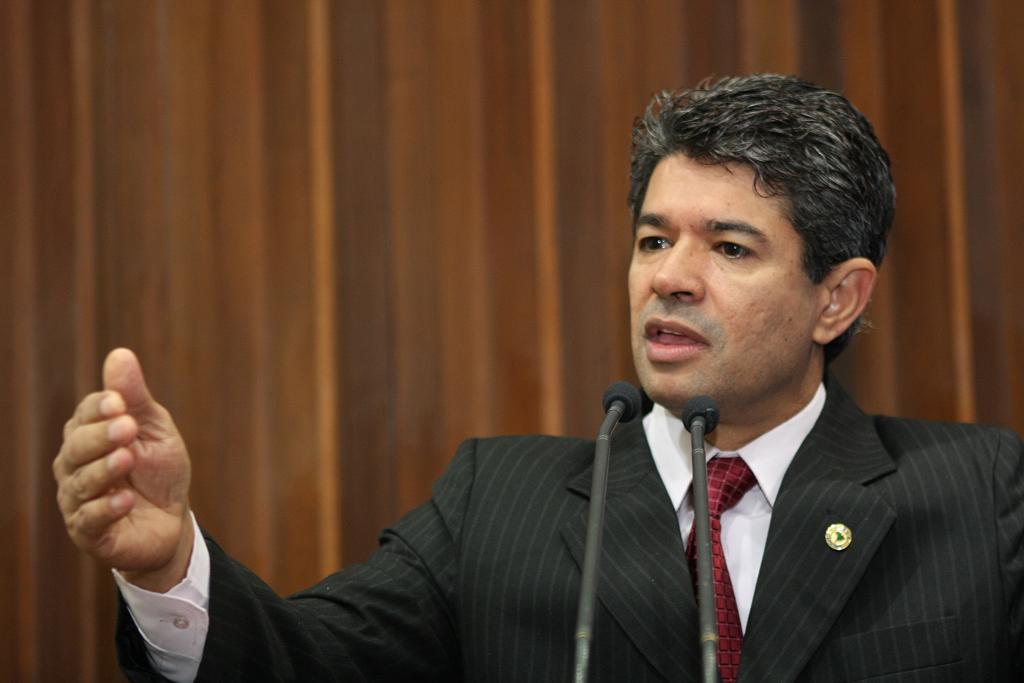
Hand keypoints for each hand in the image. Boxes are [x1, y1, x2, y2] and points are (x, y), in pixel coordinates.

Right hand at [54, 348, 192, 591]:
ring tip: (127, 460)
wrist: (172, 522)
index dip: (99, 408)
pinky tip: (125, 500)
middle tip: (127, 428)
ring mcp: (77, 500)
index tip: (120, 402)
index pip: (84, 415)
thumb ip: (135, 398)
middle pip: (76, 446)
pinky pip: (88, 520)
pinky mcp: (89, 532)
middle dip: (100, 436)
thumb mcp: (155, 430)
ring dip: (103, 469)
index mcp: (89, 435)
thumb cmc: (159, 471)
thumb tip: (120, 354)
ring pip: (79, 482)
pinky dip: (106, 509)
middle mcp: (75, 466)